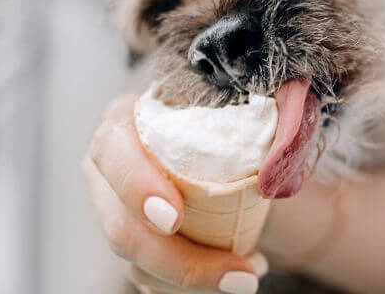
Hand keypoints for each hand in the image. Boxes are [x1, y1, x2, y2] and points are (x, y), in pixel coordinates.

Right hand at [81, 94, 267, 293]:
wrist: (228, 145)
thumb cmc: (229, 120)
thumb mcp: (241, 109)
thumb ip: (260, 125)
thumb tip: (275, 173)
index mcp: (126, 121)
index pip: (112, 150)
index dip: (137, 187)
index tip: (173, 219)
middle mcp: (109, 170)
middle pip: (122, 228)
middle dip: (180, 261)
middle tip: (239, 274)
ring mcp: (115, 211)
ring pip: (138, 263)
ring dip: (195, 279)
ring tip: (248, 275)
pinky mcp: (133, 243)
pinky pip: (152, 277)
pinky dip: (192, 285)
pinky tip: (232, 275)